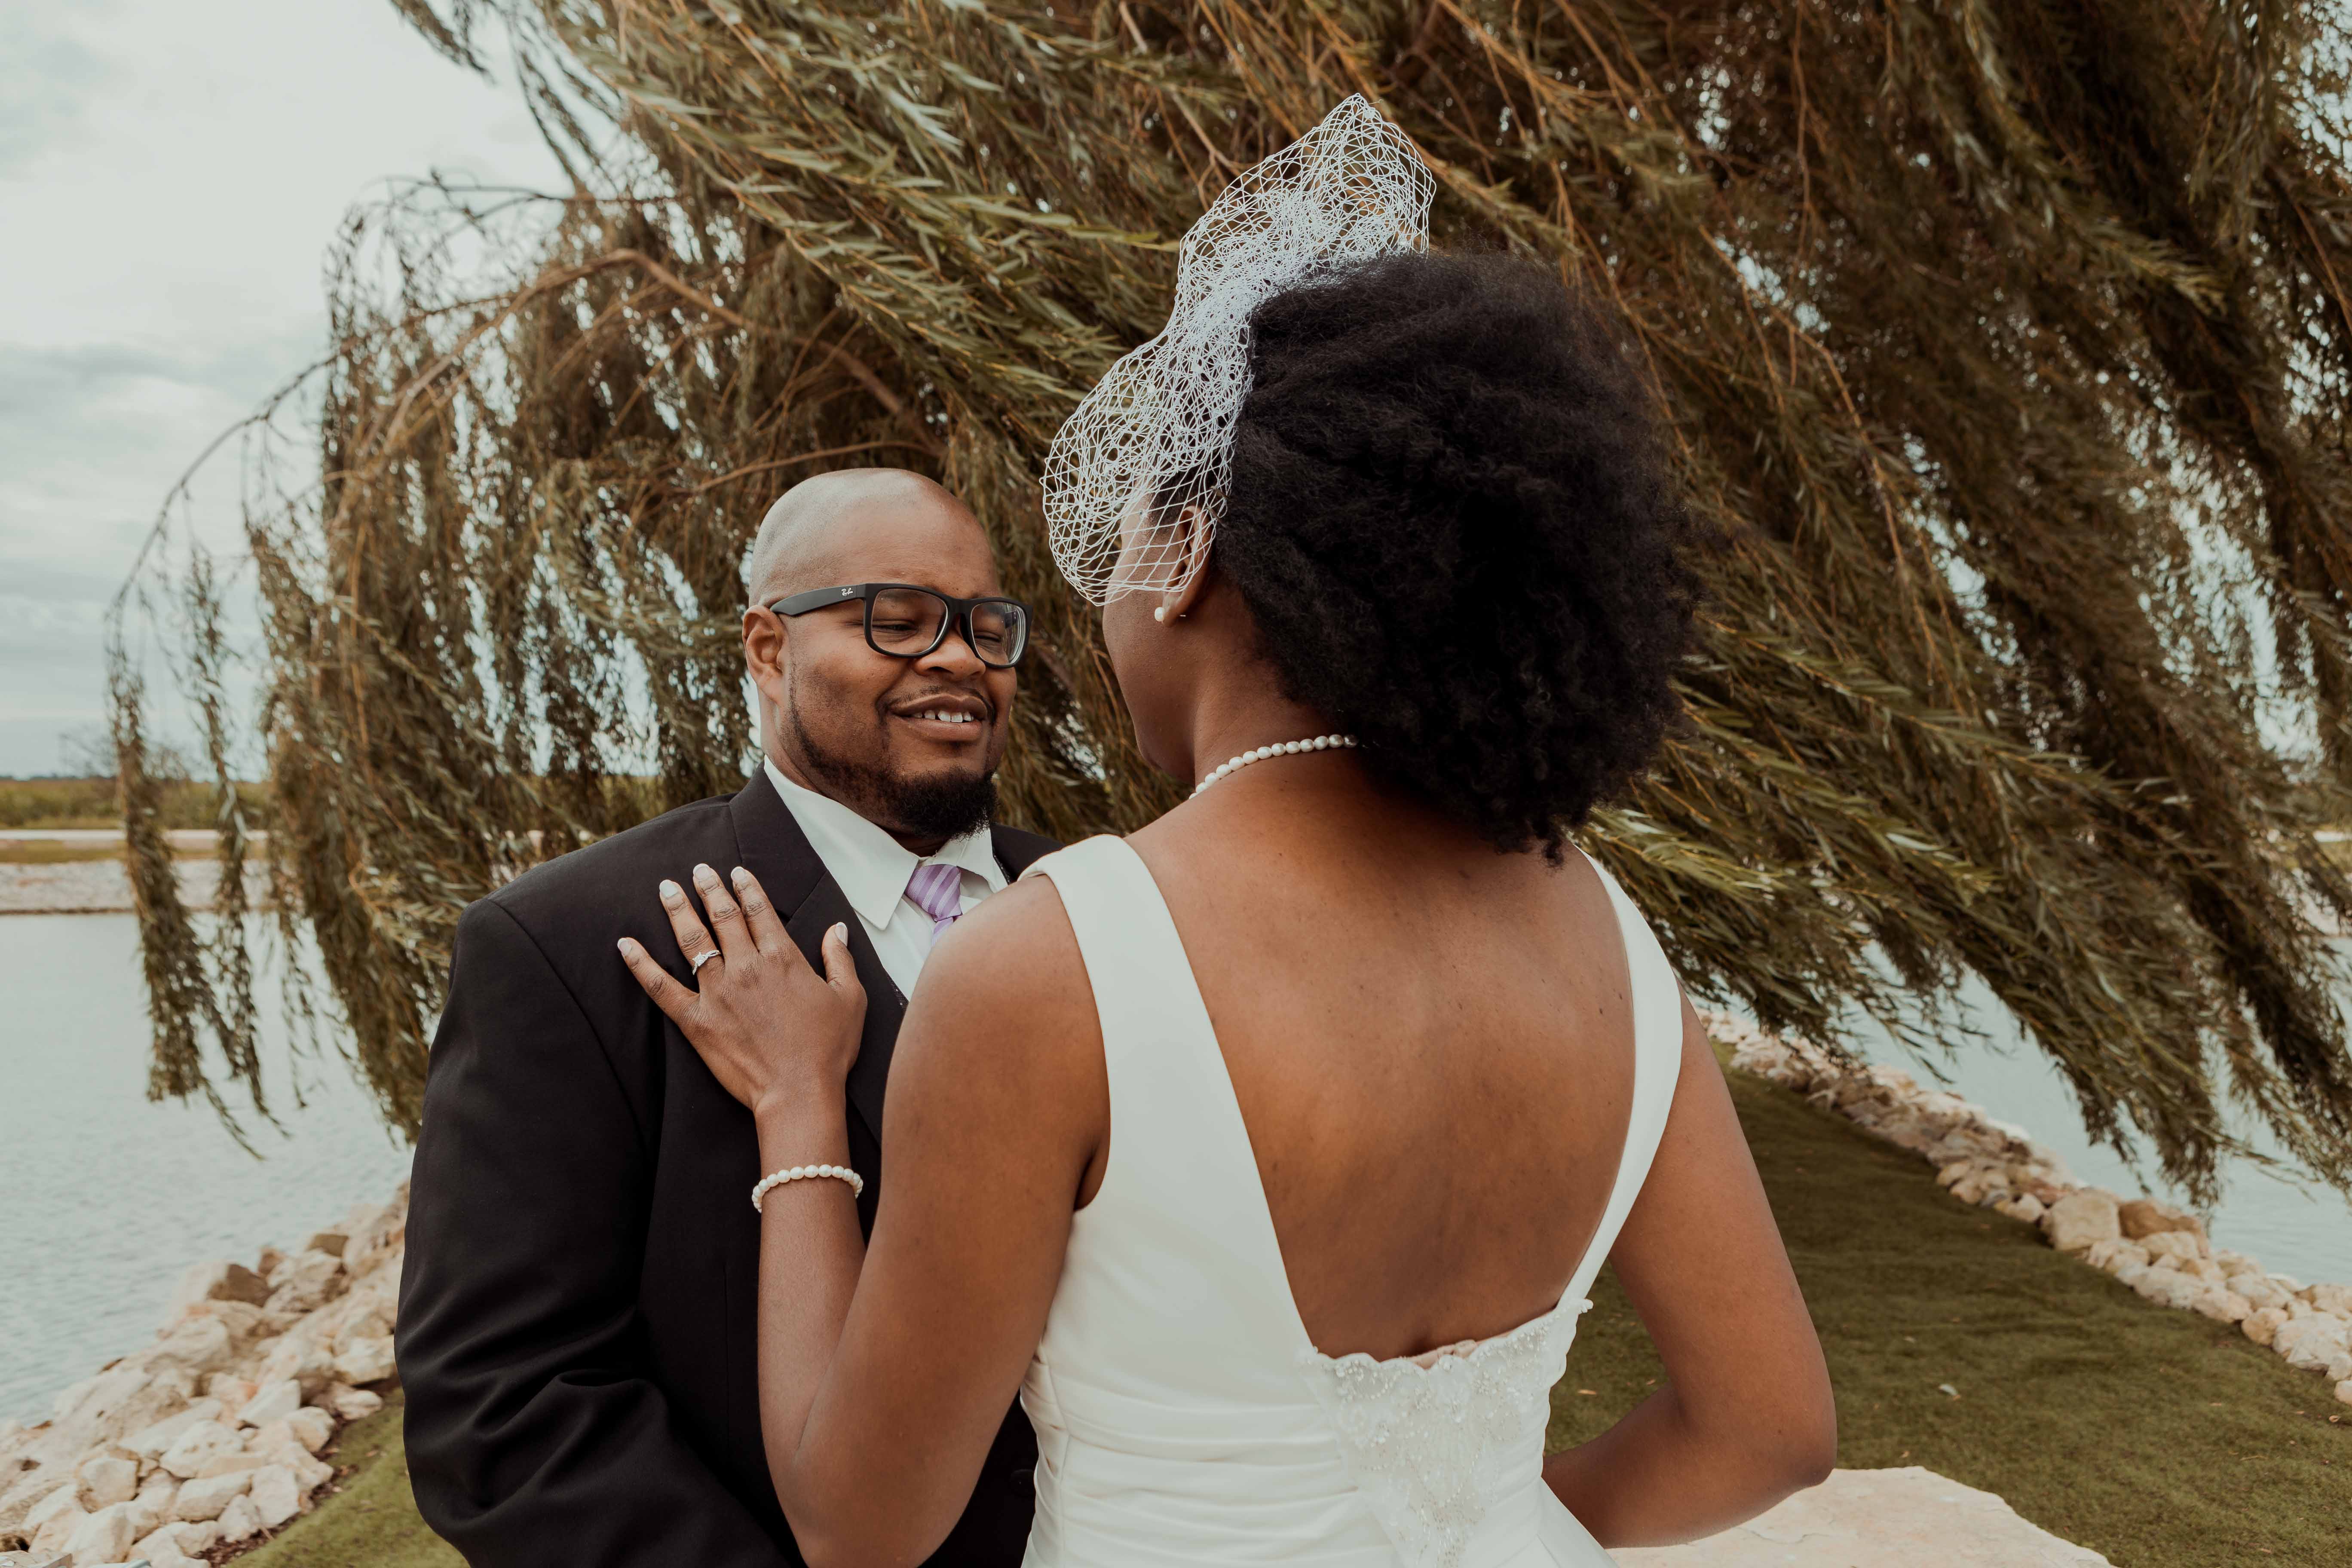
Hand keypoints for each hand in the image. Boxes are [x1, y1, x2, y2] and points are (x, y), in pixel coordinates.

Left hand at [618, 863, 866, 1117]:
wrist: (798, 1093)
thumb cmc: (827, 1049)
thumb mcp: (849, 999)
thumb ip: (840, 959)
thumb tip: (837, 929)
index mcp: (782, 958)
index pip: (759, 911)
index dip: (747, 887)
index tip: (736, 872)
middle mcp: (746, 967)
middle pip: (723, 916)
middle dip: (709, 888)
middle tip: (698, 870)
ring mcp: (718, 992)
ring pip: (692, 940)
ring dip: (678, 910)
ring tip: (666, 888)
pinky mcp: (696, 1020)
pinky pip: (661, 988)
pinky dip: (641, 965)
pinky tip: (625, 944)